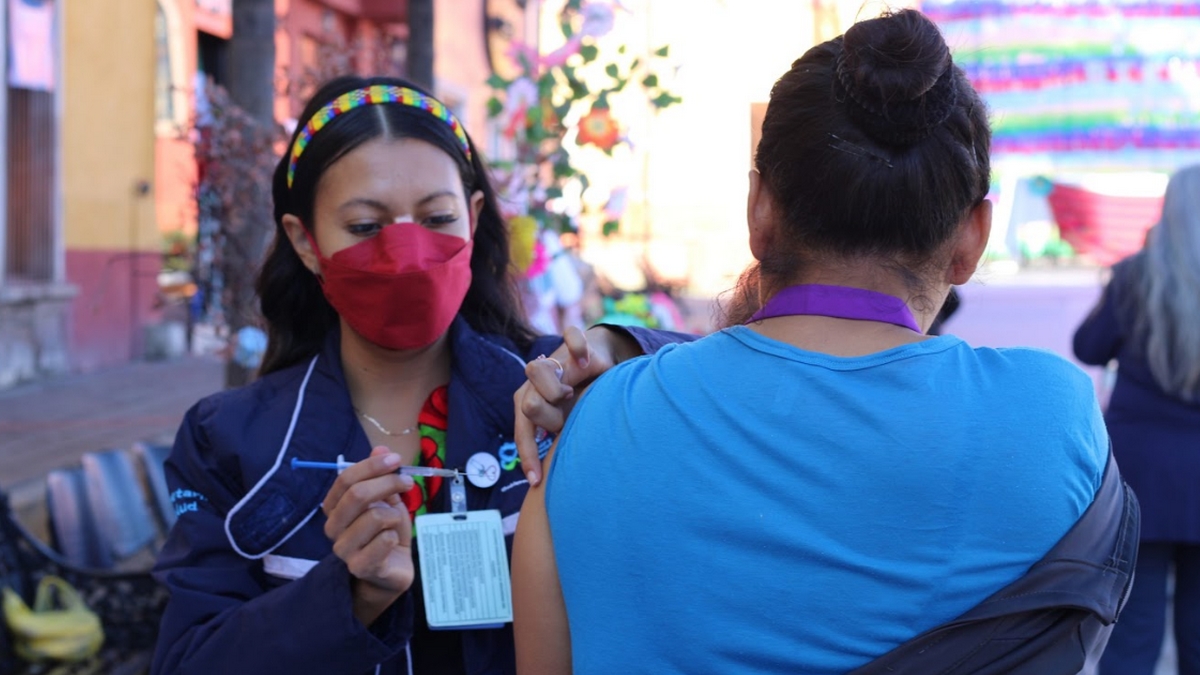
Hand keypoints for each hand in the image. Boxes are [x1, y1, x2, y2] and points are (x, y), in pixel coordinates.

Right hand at [321, 447, 414, 625]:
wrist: (393, 569)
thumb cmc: (387, 531)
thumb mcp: (387, 498)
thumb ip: (382, 475)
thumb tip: (380, 447)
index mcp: (335, 507)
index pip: (345, 479)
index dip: (371, 466)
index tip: (396, 460)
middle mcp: (333, 527)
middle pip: (357, 495)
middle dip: (388, 483)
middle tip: (407, 483)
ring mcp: (344, 549)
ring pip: (374, 517)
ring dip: (394, 514)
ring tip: (396, 522)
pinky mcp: (360, 566)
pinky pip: (383, 541)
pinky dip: (394, 536)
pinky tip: (393, 541)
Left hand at [514, 325, 639, 485]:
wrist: (598, 363)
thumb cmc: (578, 399)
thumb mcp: (568, 422)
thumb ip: (556, 437)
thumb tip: (548, 476)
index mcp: (529, 402)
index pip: (522, 432)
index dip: (528, 455)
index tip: (536, 480)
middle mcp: (535, 381)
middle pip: (528, 404)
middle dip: (549, 416)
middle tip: (566, 413)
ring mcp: (553, 360)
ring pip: (536, 371)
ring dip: (555, 388)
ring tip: (572, 391)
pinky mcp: (574, 342)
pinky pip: (571, 338)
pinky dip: (578, 349)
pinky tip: (586, 362)